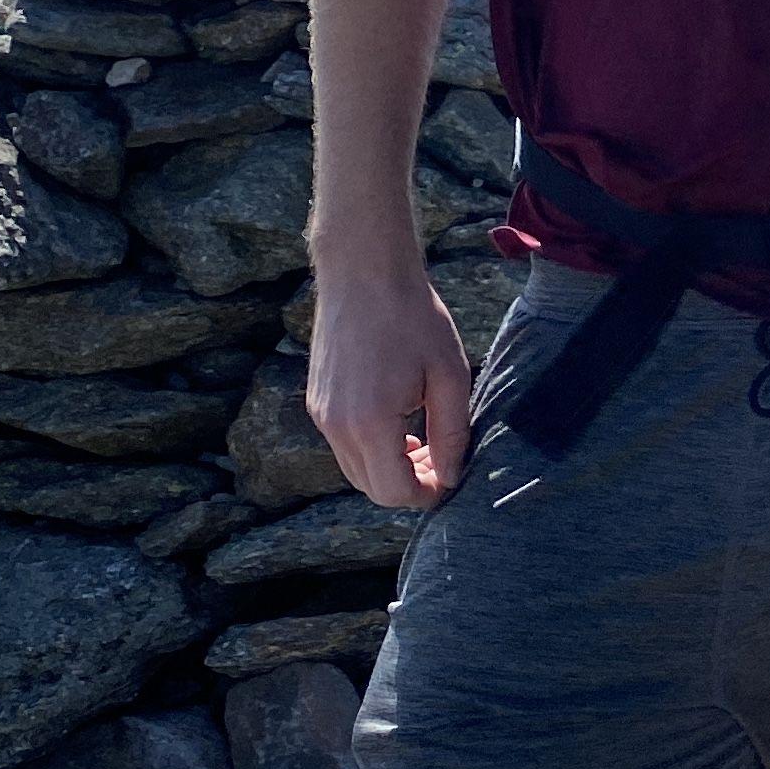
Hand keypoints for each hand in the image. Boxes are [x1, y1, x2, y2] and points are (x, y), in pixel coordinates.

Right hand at [304, 256, 475, 508]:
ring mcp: (320, 414)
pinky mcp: (317, 402)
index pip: (394, 492)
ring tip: (425, 443)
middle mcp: (336, 426)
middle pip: (371, 488)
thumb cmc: (414, 318)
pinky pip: (344, 445)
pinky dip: (371, 449)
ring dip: (389, 469)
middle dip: (409, 486)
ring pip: (355, 470)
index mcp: (369, 423)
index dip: (426, 496)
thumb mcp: (450, 375)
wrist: (364, 273)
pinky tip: (400, 423)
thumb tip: (450, 478)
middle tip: (442, 462)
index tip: (451, 480)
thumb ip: (452, 434)